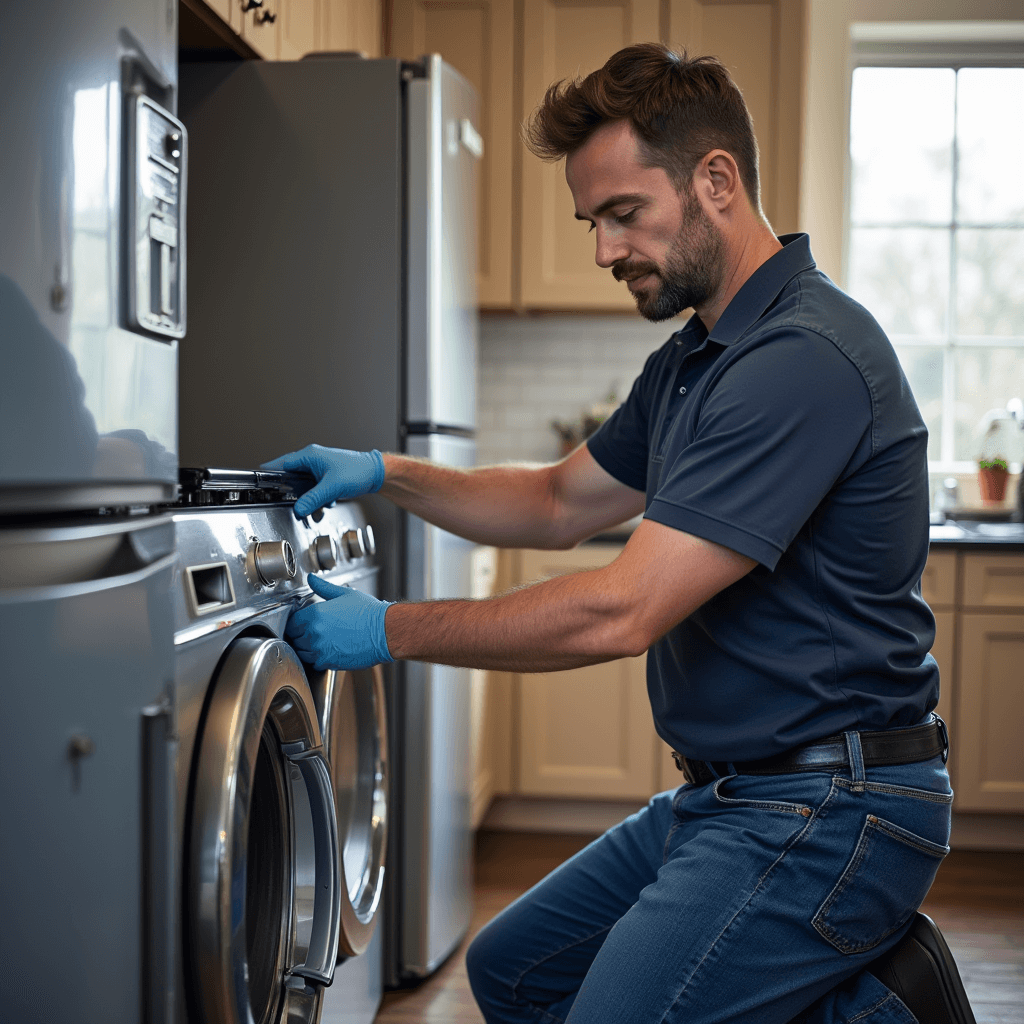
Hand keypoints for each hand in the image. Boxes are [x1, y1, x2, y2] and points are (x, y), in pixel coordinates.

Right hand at [261, 444, 384, 516]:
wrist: (376, 474)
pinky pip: (313, 487)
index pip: (281, 464)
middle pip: (291, 475)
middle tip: (285, 500)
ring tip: (312, 504)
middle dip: (289, 490)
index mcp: (309, 455)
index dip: (271, 475)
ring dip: (305, 496)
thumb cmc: (358, 471)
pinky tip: (323, 503)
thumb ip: (313, 499)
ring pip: (302, 484)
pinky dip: (316, 497)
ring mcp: (319, 467)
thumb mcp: (332, 487)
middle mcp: (312, 459)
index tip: (262, 484)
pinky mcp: (326, 476)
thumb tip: (299, 509)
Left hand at [286, 574, 393, 670]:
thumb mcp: (345, 594)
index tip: (302, 624)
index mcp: (315, 614)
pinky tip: (330, 650)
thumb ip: (323, 587)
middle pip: (294, 639)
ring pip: (302, 653)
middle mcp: (314, 632)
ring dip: (308, 649)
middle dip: (301, 636)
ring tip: (322, 642)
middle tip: (315, 633)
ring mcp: (320, 649)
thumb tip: (311, 579)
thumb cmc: (369, 612)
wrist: (385, 631)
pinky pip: (315, 663)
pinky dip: (319, 659)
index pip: (291, 623)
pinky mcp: (329, 662)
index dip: (296, 623)